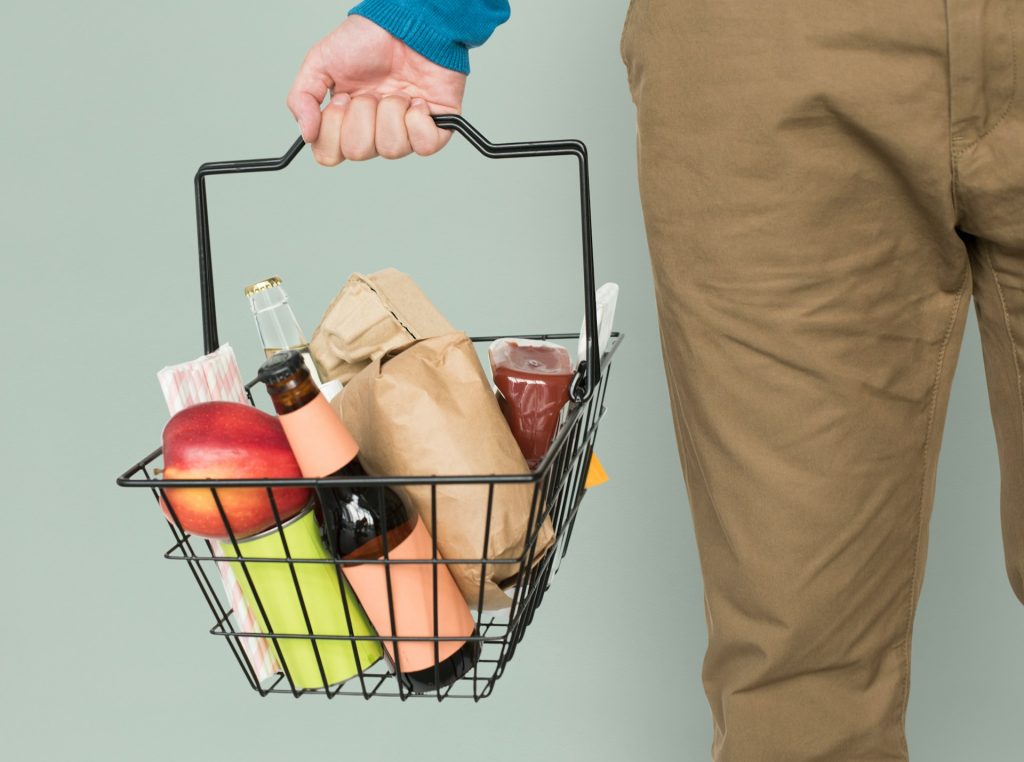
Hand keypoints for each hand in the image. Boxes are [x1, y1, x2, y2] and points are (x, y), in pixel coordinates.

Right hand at [287, 15, 466, 165]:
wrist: (407, 22)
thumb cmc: (369, 39)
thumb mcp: (320, 61)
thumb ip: (302, 98)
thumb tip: (307, 133)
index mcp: (346, 122)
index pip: (329, 154)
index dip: (333, 131)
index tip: (340, 100)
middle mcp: (374, 131)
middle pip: (359, 152)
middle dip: (362, 115)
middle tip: (370, 92)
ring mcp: (404, 132)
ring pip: (390, 149)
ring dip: (390, 112)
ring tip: (397, 90)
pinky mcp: (435, 129)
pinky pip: (425, 146)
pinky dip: (419, 121)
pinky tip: (418, 100)